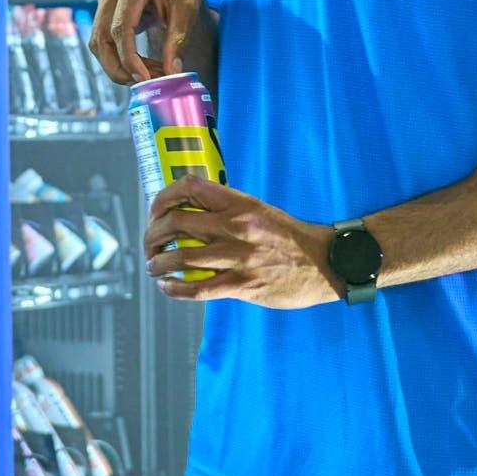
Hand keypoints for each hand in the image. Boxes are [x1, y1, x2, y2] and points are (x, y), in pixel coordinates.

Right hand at [91, 0, 203, 84]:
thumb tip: (172, 72)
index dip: (129, 58)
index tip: (144, 79)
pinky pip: (103, 35)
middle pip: (101, 37)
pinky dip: (118, 53)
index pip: (120, 28)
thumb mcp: (187, 8)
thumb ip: (177, 40)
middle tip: (142, 84)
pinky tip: (139, 64)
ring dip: (117, 63)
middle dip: (117, 67)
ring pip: (97, 39)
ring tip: (145, 75)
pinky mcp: (105, 3)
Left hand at [143, 176, 338, 308]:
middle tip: (151, 244)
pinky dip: (174, 288)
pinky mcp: (243, 285)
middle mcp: (236, 226)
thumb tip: (191, 214)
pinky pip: (197, 288)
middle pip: (176, 223)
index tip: (156, 212)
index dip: (163, 198)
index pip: (190, 187)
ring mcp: (238, 257)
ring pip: (180, 257)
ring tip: (154, 266)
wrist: (325, 262)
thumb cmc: (291, 238)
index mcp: (240, 203)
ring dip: (158, 263)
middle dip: (153, 235)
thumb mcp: (260, 211)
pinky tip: (168, 287)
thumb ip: (228, 210)